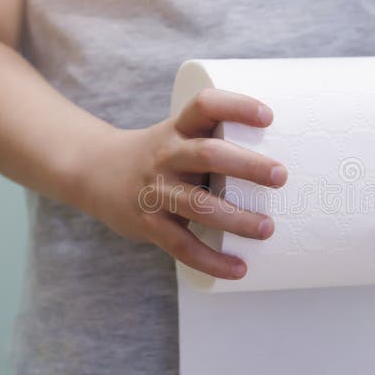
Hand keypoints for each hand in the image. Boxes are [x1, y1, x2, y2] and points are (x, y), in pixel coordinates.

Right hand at [74, 89, 287, 279]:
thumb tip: (278, 163)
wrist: (93, 171)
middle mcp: (166, 155)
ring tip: (267, 228)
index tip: (268, 116)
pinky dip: (212, 260)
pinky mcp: (148, 223)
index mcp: (177, 129)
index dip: (236, 106)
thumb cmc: (157, 155)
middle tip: (281, 177)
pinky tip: (238, 269)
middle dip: (248, 165)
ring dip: (236, 218)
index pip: (204, 106)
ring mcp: (156, 190)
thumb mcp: (176, 135)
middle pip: (208, 154)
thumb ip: (213, 143)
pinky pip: (182, 246)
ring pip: (198, 204)